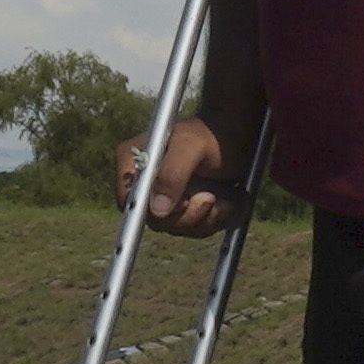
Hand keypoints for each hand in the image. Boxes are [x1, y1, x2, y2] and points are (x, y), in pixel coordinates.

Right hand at [120, 114, 242, 239]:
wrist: (234, 139)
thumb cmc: (211, 135)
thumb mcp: (191, 146)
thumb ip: (172, 173)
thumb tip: (157, 210)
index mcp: (133, 161)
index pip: (129, 201)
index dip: (154, 210)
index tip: (184, 201)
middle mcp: (143, 182)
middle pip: (154, 220)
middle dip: (187, 215)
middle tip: (208, 196)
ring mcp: (162, 197)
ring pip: (175, 226)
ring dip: (203, 217)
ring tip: (219, 196)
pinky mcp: (181, 208)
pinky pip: (191, 228)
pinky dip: (210, 220)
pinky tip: (222, 202)